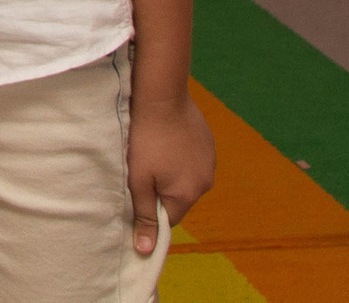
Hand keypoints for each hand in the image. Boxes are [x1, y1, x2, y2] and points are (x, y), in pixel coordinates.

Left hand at [126, 91, 215, 255]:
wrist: (162, 97)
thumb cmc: (146, 140)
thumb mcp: (138, 180)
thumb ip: (144, 216)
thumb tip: (146, 251)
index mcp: (188, 195)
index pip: (169, 220)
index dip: (151, 210)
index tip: (138, 191)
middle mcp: (205, 183)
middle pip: (179, 199)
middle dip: (162, 189)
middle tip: (143, 168)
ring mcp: (210, 162)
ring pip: (187, 179)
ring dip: (172, 172)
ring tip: (155, 150)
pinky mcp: (209, 144)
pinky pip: (193, 160)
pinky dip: (181, 155)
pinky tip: (168, 139)